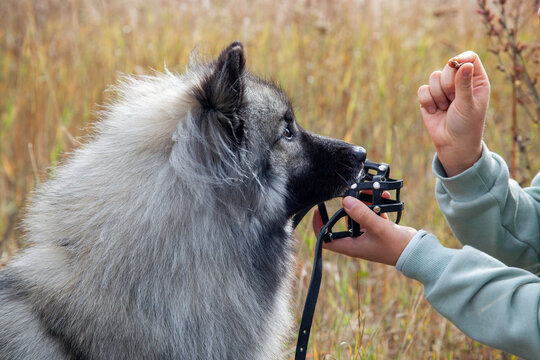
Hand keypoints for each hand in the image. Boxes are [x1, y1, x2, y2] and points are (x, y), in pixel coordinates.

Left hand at [313, 196, 416, 265]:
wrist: (418, 253)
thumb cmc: (396, 246)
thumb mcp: (378, 228)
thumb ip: (362, 214)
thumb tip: (345, 201)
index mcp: (351, 246)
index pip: (326, 239)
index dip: (319, 226)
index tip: (318, 210)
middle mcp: (357, 241)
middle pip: (343, 221)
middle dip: (347, 206)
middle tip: (349, 193)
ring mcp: (367, 235)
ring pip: (358, 215)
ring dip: (363, 202)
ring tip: (370, 190)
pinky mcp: (378, 229)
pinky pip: (372, 214)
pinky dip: (376, 205)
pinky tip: (383, 196)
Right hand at [417, 51, 489, 176]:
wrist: (452, 145)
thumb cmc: (467, 125)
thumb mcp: (468, 105)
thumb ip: (464, 84)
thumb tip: (464, 64)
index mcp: (476, 81)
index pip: (469, 58)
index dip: (461, 59)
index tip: (455, 65)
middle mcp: (460, 82)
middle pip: (448, 66)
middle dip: (447, 84)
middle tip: (453, 99)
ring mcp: (444, 90)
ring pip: (434, 78)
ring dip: (438, 96)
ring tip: (446, 108)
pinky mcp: (429, 98)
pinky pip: (423, 90)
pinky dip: (427, 102)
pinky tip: (435, 111)